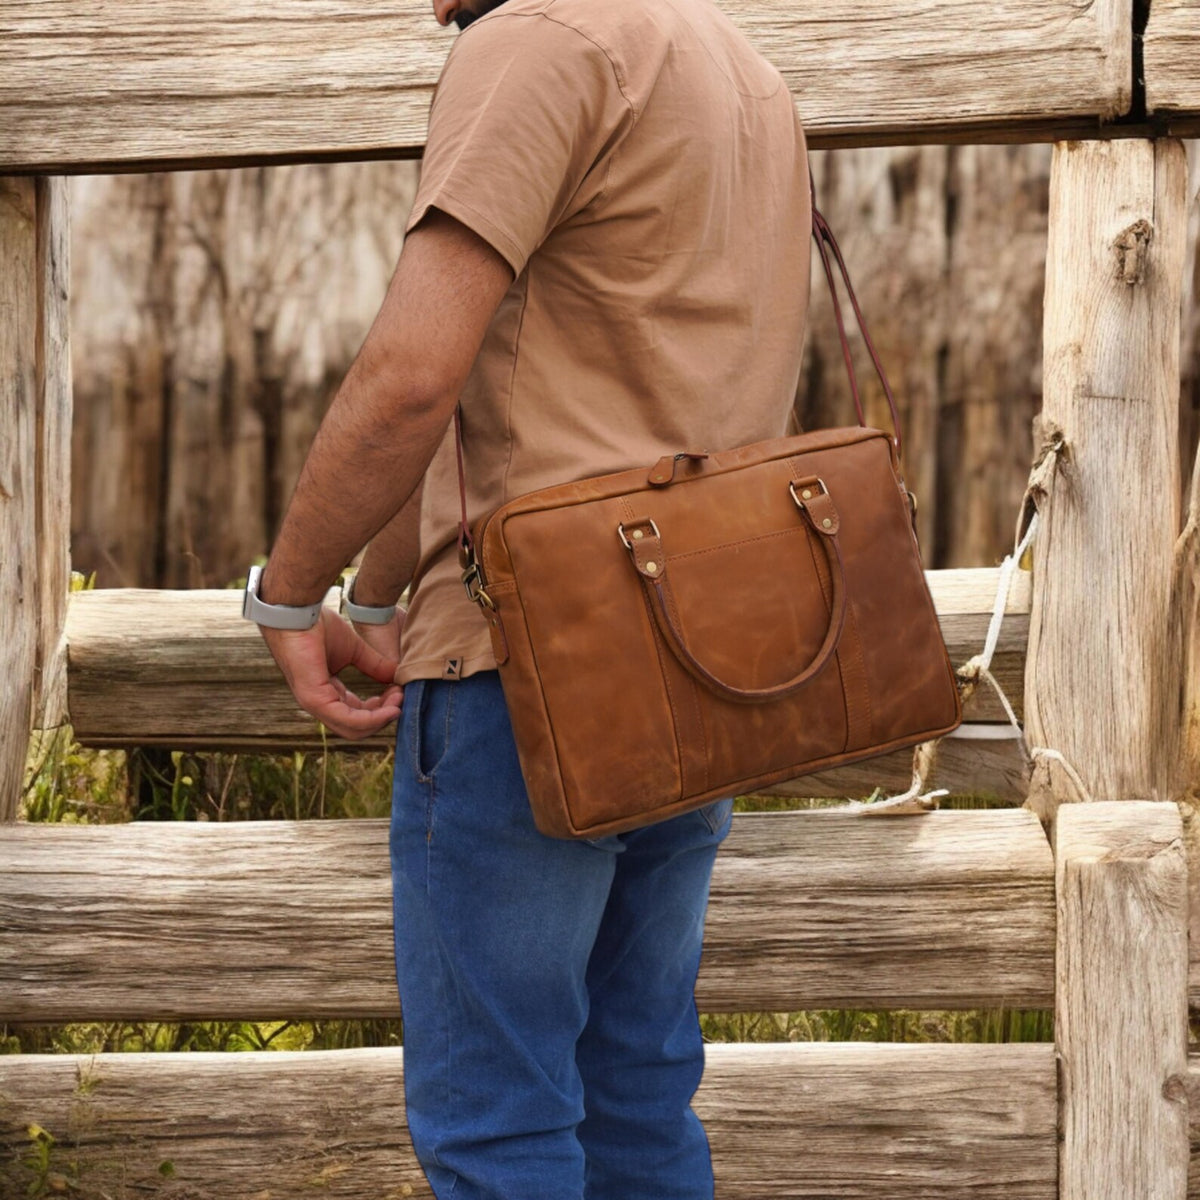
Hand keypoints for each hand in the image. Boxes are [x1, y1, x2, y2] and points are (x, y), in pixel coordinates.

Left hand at [257, 608, 401, 739]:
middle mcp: (319, 702)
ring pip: (353, 729)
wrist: (297, 612)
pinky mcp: (313, 698)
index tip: (399, 691)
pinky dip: (371, 718)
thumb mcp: (356, 650)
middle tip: (401, 697)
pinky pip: (347, 719)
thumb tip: (398, 677)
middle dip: (383, 717)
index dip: (381, 708)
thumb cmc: (318, 626)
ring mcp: (314, 703)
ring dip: (380, 718)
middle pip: (356, 727)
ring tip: (398, 701)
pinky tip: (389, 707)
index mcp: (327, 693)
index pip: (357, 714)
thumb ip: (375, 665)